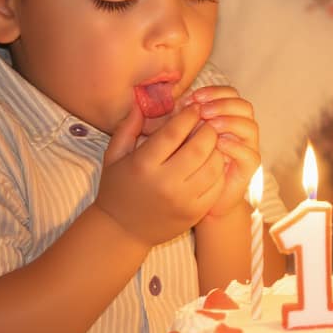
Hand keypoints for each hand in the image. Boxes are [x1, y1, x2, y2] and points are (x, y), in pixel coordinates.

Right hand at [95, 102, 225, 247]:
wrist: (123, 231)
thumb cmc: (117, 188)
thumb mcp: (114, 156)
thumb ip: (127, 127)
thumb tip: (141, 101)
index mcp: (143, 165)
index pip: (174, 132)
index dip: (188, 115)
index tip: (193, 107)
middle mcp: (165, 183)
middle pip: (199, 147)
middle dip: (207, 129)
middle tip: (206, 123)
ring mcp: (183, 200)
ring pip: (213, 165)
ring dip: (216, 148)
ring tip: (210, 141)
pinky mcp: (195, 212)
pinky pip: (217, 185)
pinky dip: (218, 170)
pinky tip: (211, 162)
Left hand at [190, 86, 260, 219]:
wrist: (200, 197)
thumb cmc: (189, 163)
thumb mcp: (184, 136)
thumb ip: (186, 119)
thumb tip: (179, 104)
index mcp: (228, 116)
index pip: (230, 94)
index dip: (214, 92)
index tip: (193, 98)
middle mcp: (241, 129)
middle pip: (243, 106)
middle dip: (223, 104)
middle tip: (203, 111)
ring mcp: (247, 147)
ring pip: (250, 126)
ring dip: (230, 122)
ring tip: (210, 126)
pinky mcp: (249, 168)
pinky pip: (249, 153)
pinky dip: (234, 146)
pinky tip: (218, 144)